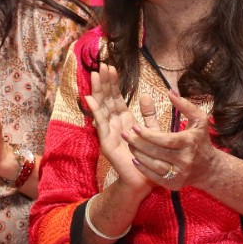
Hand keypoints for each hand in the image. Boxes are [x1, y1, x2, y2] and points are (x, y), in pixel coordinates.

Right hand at [83, 64, 154, 198]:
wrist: (144, 178)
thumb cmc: (149, 155)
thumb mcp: (152, 130)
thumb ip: (149, 113)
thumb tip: (146, 95)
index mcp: (124, 120)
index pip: (116, 98)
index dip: (112, 83)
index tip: (110, 66)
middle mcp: (114, 124)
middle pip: (107, 99)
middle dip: (104, 82)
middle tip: (101, 65)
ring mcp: (108, 133)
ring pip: (101, 108)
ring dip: (97, 91)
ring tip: (93, 75)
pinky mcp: (106, 143)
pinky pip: (100, 124)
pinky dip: (95, 111)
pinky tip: (91, 99)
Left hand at [122, 91, 218, 190]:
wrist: (209, 168)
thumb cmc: (200, 140)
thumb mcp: (199, 120)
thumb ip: (184, 105)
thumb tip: (170, 92)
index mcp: (190, 142)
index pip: (165, 139)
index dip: (148, 134)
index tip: (134, 127)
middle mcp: (186, 160)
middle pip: (156, 152)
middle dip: (138, 143)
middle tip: (126, 135)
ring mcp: (180, 173)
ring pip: (153, 165)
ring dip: (138, 155)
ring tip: (130, 145)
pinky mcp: (174, 184)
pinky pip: (154, 176)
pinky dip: (143, 168)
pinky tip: (136, 159)